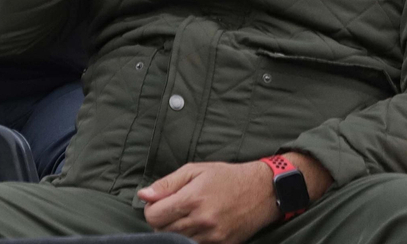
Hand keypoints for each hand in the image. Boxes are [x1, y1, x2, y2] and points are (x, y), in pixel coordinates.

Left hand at [139, 153, 331, 243]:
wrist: (263, 191)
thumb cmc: (226, 177)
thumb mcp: (194, 170)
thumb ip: (166, 184)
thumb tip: (143, 195)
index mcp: (192, 199)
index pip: (153, 216)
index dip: (151, 210)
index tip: (159, 204)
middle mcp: (202, 220)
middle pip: (163, 232)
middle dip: (162, 221)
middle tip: (173, 210)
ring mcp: (214, 236)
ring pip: (178, 241)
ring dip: (175, 232)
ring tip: (186, 218)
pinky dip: (191, 239)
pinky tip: (197, 228)